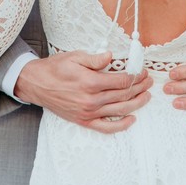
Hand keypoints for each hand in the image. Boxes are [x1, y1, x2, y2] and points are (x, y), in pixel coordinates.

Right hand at [14, 50, 152, 133]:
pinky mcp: (84, 121)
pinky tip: (132, 119)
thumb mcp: (75, 56)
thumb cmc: (55, 68)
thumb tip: (112, 57)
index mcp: (90, 82)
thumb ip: (95, 58)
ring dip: (136, 104)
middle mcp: (91, 100)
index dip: (135, 76)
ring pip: (119, 111)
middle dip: (139, 88)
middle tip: (148, 81)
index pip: (121, 81)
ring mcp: (88, 112)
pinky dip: (121, 125)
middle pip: (123, 95)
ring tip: (146, 96)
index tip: (142, 71)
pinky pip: (106, 127)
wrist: (37, 84)